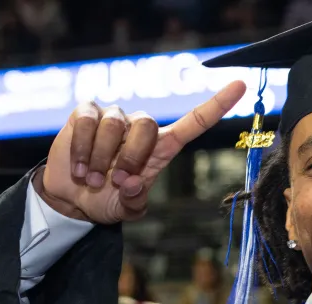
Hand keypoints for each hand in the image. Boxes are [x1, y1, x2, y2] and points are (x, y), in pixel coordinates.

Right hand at [37, 80, 247, 223]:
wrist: (70, 197)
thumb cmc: (106, 199)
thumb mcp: (125, 209)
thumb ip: (134, 202)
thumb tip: (133, 184)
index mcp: (161, 147)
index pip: (194, 122)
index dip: (217, 104)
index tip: (240, 86)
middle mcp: (141, 127)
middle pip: (148, 124)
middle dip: (131, 155)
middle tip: (116, 180)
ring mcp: (114, 116)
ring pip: (115, 124)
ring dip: (102, 157)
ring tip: (92, 178)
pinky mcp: (87, 112)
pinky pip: (89, 120)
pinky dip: (82, 149)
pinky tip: (79, 167)